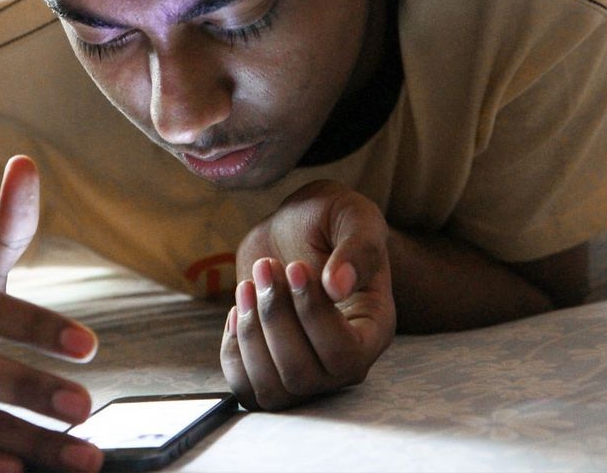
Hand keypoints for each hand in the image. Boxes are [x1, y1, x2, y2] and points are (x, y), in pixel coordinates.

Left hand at [220, 180, 395, 410]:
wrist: (296, 228)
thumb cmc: (331, 221)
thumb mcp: (353, 217)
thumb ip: (357, 248)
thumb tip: (338, 287)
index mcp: (373, 329)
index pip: (345, 354)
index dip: (312, 315)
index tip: (295, 265)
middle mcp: (343, 362)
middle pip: (303, 375)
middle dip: (275, 319)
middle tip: (265, 267)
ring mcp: (306, 370)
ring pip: (272, 390)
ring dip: (250, 336)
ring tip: (247, 286)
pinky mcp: (269, 368)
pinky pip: (246, 388)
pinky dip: (233, 353)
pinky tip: (238, 310)